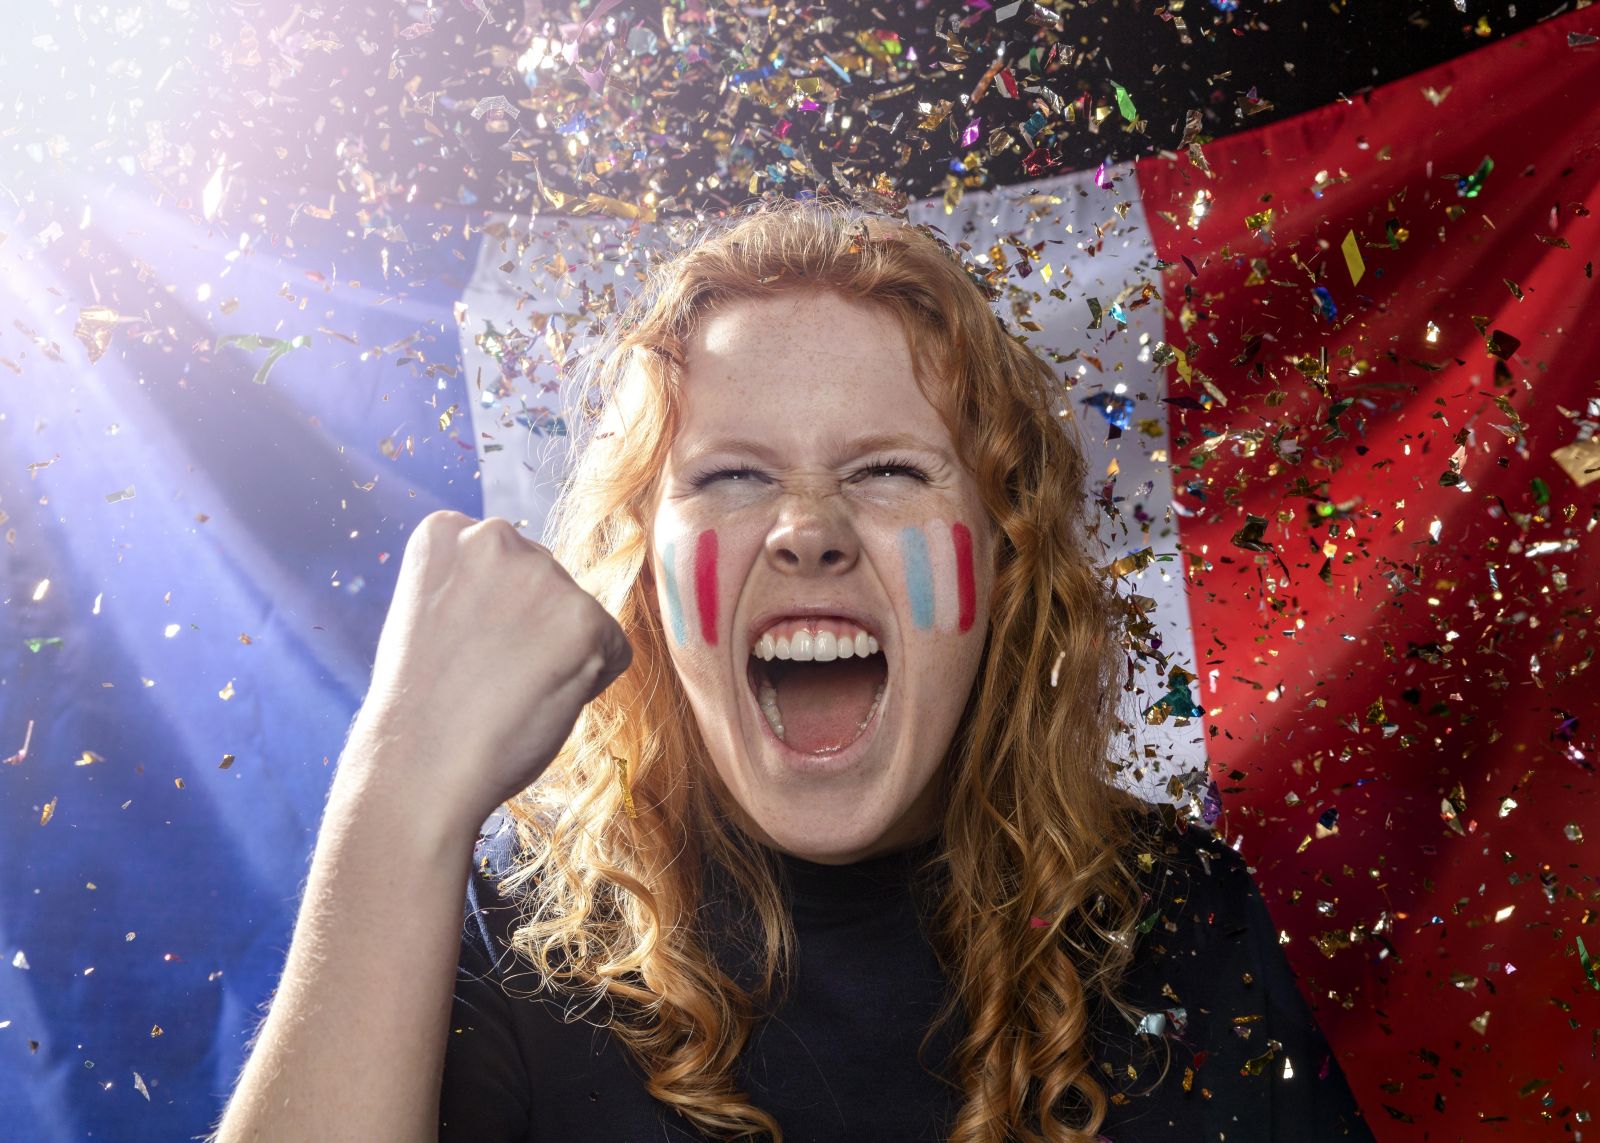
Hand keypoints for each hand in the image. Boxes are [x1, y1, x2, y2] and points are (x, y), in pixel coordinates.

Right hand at [343, 510, 631, 830]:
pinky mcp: (585, 619)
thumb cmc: (422, 706)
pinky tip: (540, 700)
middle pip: (547, 583)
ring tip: (507, 691)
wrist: (418, 768)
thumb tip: (541, 592)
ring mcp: (542, 574)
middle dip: (531, 629)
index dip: (490, 616)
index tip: (458, 648)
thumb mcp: (432, 613)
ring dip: (562, 655)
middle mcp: (494, 535)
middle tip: (485, 676)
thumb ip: (478, 585)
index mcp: (447, 531)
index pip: (505, 562)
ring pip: (580, 617)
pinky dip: (591, 683)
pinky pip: (615, 651)